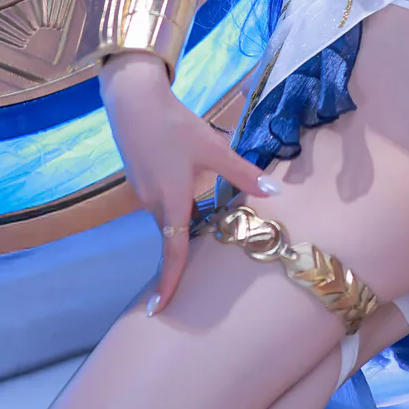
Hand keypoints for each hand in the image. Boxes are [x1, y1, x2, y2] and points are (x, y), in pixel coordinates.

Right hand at [100, 53, 275, 312]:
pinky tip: (193, 192)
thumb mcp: (212, 148)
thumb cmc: (174, 125)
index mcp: (170, 201)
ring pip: (167, 218)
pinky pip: (162, 203)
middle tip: (196, 273)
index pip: (171, 251)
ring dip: (183, 227)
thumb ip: (241, 173)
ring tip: (206, 228)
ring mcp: (144, 190)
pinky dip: (176, 208)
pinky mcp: (141, 177)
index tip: (161, 308)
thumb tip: (274, 192)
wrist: (134, 99)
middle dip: (181, 256)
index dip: (168, 281)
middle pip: (171, 236)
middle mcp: (153, 203)